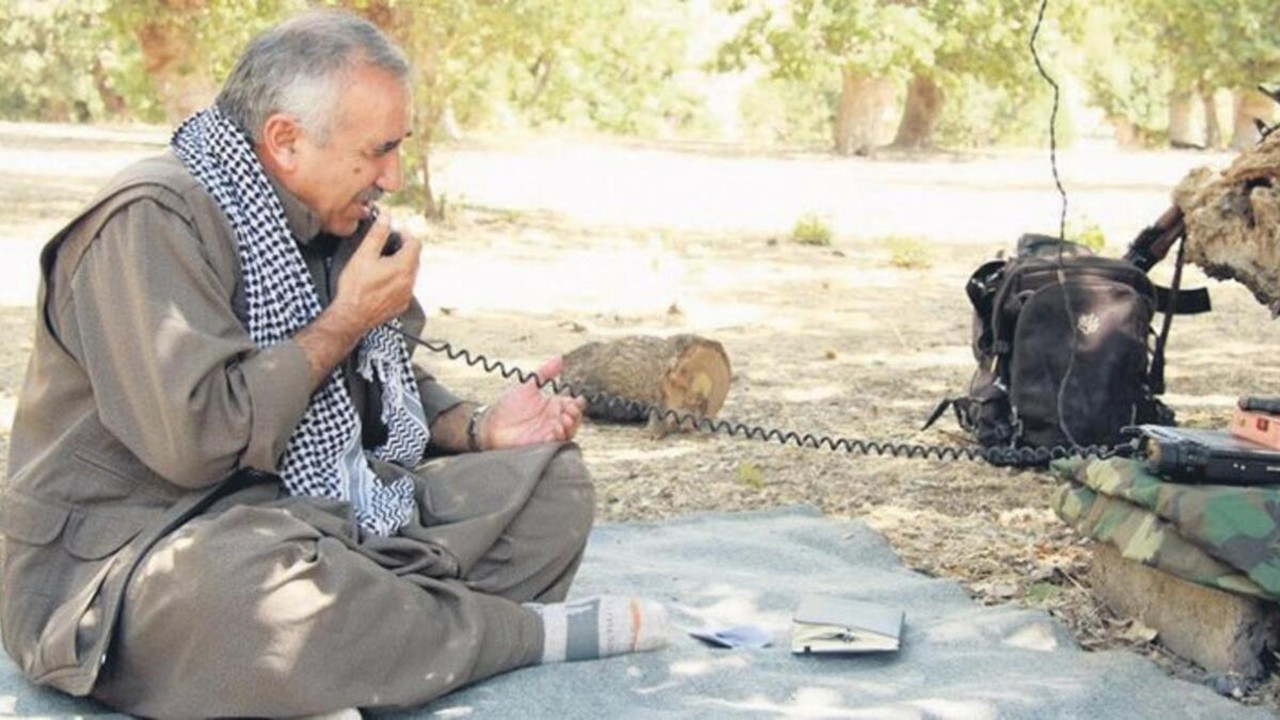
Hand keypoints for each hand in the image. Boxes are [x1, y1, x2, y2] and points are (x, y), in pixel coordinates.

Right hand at [331, 211, 421, 333]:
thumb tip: (386, 217)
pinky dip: (398, 280)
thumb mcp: (364, 254)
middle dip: (404, 248)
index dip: (405, 234)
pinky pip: (405, 288)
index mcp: (404, 267)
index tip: (395, 232)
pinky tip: (383, 280)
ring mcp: (406, 295)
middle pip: (414, 258)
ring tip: (383, 262)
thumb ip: (378, 233)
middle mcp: (409, 282)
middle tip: (388, 244)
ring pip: (410, 273)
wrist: (351, 316)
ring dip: (401, 264)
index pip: (415, 243)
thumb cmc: (355, 287)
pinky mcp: (401, 305)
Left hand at [481, 356, 586, 448]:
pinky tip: (555, 428)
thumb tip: (559, 358)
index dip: (577, 403)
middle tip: (569, 409)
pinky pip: (555, 442)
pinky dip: (558, 436)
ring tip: (563, 419)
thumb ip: (545, 372)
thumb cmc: (507, 406)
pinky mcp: (541, 443)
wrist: (491, 423)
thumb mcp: (528, 385)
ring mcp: (549, 432)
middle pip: (575, 419)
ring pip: (568, 432)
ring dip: (570, 426)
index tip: (576, 399)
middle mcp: (553, 419)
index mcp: (553, 405)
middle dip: (575, 415)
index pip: (573, 404)